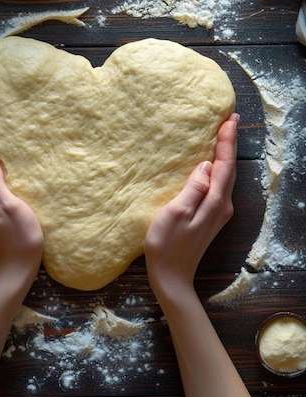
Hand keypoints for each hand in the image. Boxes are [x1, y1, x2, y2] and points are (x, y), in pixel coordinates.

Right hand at [145, 113, 237, 300]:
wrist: (171, 276)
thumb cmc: (167, 244)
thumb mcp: (176, 212)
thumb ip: (194, 188)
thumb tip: (207, 165)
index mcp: (215, 202)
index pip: (225, 165)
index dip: (227, 141)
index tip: (229, 120)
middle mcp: (222, 206)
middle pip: (230, 169)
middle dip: (230, 144)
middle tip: (230, 120)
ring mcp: (217, 213)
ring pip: (226, 178)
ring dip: (226, 155)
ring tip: (224, 136)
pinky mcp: (210, 218)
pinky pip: (219, 186)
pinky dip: (219, 169)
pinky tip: (213, 164)